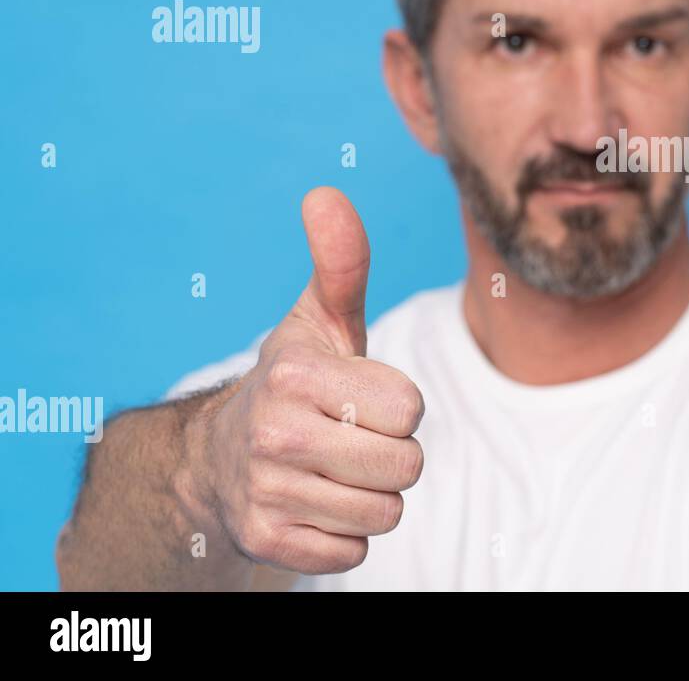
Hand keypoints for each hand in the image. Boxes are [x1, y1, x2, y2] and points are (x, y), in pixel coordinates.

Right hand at [191, 187, 425, 573]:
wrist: (220, 461)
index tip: (362, 398)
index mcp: (296, 374)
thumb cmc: (295, 384)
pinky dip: (345, 536)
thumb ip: (340, 262)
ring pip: (384, 512)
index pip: (411, 409)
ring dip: (371, 496)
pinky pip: (354, 553)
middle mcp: (274, 432)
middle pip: (405, 465)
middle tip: (351, 439)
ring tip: (334, 471)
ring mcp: (266, 491)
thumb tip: (326, 193)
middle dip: (391, 455)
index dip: (398, 406)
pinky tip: (315, 506)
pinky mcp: (265, 542)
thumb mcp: (319, 320)